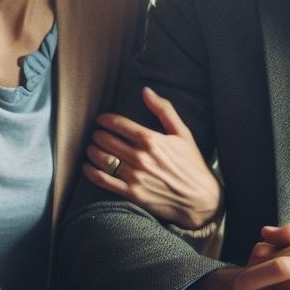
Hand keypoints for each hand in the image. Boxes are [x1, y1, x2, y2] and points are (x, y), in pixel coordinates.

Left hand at [84, 86, 221, 228]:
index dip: (105, 120)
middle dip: (98, 134)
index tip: (101, 120)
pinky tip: (88, 167)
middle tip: (97, 134)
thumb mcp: (183, 133)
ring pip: (102, 159)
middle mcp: (141, 157)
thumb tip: (146, 90)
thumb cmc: (192, 163)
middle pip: (107, 140)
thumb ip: (164, 110)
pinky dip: (91, 172)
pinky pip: (103, 181)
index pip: (119, 124)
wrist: (200, 198)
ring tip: (92, 148)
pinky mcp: (132, 193)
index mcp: (152, 140)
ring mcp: (135, 176)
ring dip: (92, 151)